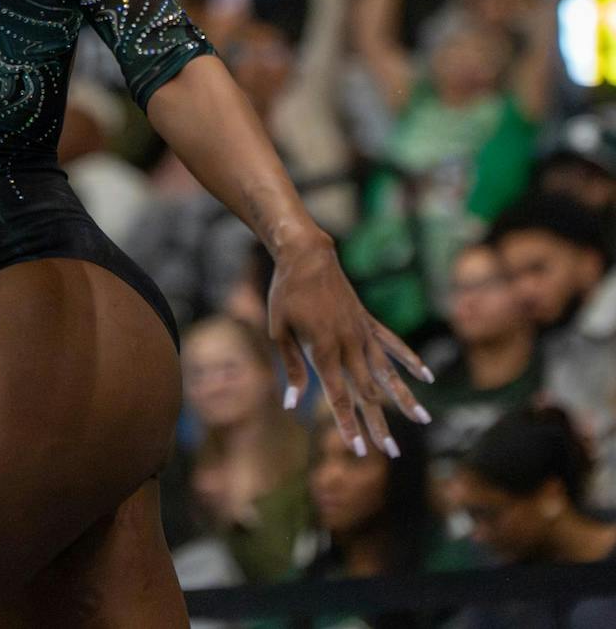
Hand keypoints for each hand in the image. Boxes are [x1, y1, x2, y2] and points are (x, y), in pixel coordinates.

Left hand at [268, 230, 432, 456]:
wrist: (306, 254)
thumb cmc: (287, 292)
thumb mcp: (279, 330)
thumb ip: (291, 367)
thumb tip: (292, 404)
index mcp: (323, 348)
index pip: (339, 396)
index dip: (348, 425)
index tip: (359, 451)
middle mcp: (348, 343)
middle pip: (367, 392)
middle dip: (379, 424)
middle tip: (392, 453)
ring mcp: (362, 331)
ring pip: (387, 372)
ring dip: (404, 398)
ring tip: (423, 420)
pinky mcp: (368, 320)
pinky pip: (393, 343)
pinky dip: (409, 359)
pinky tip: (426, 376)